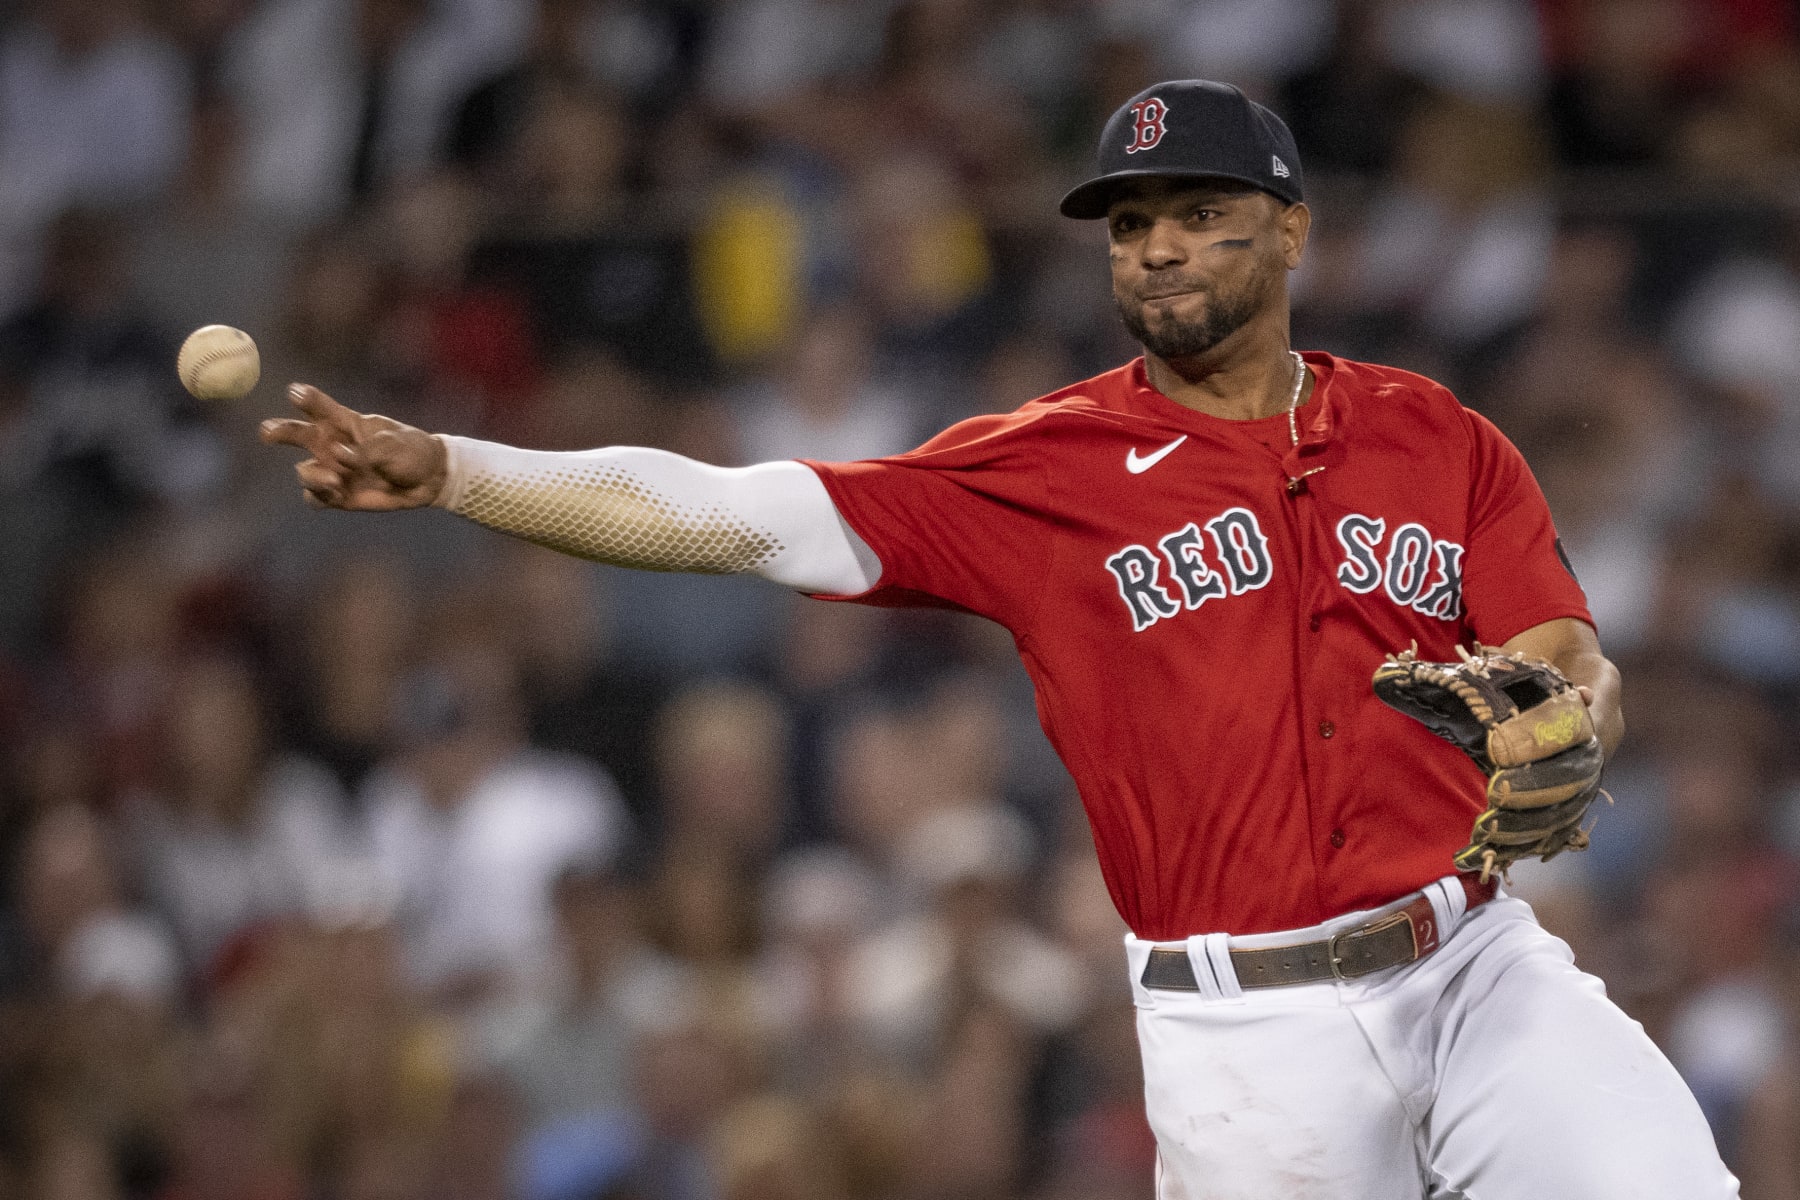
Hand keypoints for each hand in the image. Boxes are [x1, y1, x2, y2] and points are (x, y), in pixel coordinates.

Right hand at [259, 384, 446, 510]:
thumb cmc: (411, 452)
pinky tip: (337, 492)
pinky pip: (315, 497)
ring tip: (335, 479)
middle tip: (267, 432)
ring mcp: (332, 470)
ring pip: (304, 472)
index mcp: (346, 423)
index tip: (294, 392)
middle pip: (297, 435)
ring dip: (313, 476)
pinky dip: (320, 495)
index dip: (306, 399)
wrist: (428, 480)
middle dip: (280, 431)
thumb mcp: (393, 445)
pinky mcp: (337, 495)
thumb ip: (365, 451)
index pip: (321, 407)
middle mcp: (332, 445)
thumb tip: (338, 456)